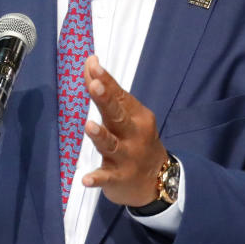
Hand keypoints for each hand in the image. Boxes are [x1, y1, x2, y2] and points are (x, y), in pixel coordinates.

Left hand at [80, 55, 168, 206]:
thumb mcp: (128, 116)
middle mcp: (134, 134)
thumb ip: (109, 93)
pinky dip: (97, 178)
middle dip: (106, 100)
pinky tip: (85, 179)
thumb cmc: (136, 139)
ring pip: (112, 145)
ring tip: (89, 126)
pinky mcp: (119, 179)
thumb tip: (90, 62)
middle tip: (94, 86)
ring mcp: (127, 157)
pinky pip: (107, 178)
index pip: (119, 95)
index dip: (105, 80)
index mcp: (137, 115)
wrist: (158, 181)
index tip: (93, 65)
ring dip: (101, 136)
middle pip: (118, 115)